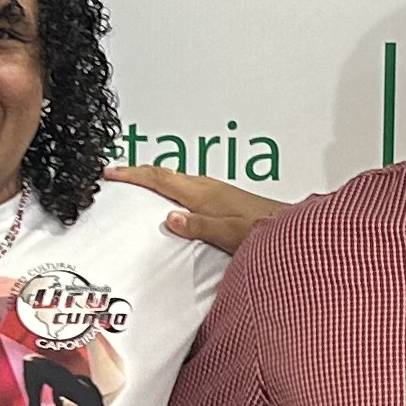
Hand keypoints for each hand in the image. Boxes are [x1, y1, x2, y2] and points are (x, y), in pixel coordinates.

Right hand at [106, 165, 289, 255]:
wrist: (294, 232)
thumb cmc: (265, 232)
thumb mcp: (229, 233)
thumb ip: (200, 226)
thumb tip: (171, 218)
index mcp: (204, 194)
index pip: (160, 178)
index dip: (133, 174)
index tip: (110, 172)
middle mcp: (209, 189)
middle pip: (166, 174)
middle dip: (139, 172)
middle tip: (117, 175)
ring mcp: (218, 193)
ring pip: (178, 179)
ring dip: (156, 180)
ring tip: (138, 184)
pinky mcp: (226, 201)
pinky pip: (190, 188)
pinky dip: (173, 189)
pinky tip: (175, 201)